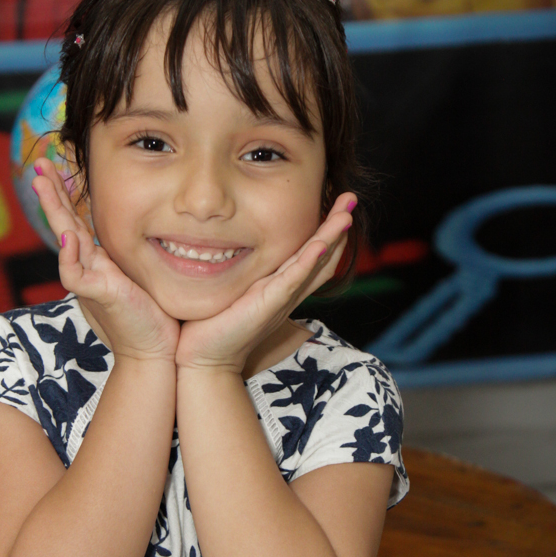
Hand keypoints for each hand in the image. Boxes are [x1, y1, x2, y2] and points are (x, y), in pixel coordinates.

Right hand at [31, 158, 179, 361]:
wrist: (154, 352)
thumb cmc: (152, 317)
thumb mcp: (141, 276)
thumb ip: (133, 257)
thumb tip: (150, 228)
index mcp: (99, 260)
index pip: (78, 219)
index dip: (68, 194)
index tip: (60, 166)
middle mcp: (90, 266)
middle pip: (64, 221)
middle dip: (51, 191)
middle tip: (39, 162)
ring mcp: (90, 280)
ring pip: (65, 239)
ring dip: (53, 210)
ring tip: (42, 182)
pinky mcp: (98, 295)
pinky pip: (75, 275)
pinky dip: (69, 255)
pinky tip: (68, 237)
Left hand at [175, 193, 355, 372]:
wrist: (204, 358)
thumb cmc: (213, 324)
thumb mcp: (234, 289)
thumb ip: (241, 270)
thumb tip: (227, 242)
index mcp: (280, 285)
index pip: (312, 255)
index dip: (326, 231)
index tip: (334, 205)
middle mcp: (287, 291)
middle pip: (323, 256)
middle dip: (338, 227)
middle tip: (350, 199)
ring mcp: (281, 298)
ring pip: (315, 264)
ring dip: (332, 237)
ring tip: (346, 213)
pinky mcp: (270, 304)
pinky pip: (294, 280)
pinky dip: (308, 261)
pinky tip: (320, 244)